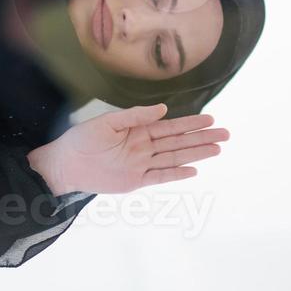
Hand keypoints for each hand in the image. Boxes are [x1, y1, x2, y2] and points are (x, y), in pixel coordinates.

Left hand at [27, 104, 228, 195]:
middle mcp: (144, 147)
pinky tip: (194, 170)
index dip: (191, 124)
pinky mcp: (135, 182)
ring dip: (196, 154)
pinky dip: (177, 174)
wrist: (65, 165)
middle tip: (225, 134)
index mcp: (138, 131)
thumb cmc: (82, 139)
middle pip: (179, 142)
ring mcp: (141, 165)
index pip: (171, 126)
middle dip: (202, 138)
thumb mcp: (108, 122)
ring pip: (174, 158)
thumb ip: (135, 116)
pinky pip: (160, 177)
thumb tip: (163, 109)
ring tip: (217, 150)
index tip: (210, 119)